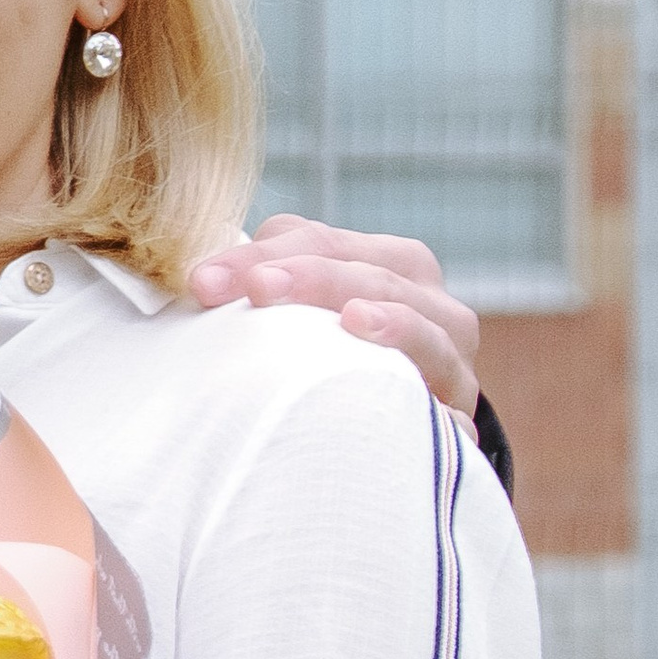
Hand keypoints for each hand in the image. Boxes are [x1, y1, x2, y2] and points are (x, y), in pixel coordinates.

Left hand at [187, 215, 480, 420]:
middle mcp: (429, 301)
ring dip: (392, 322)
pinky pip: (452, 411)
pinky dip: (441, 408)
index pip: (322, 242)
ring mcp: (451, 357)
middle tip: (256, 289)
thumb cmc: (333, 351)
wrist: (405, 416)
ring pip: (424, 331)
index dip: (262, 255)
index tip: (202, 282)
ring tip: (354, 319)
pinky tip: (424, 407)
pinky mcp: (459, 415)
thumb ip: (266, 279)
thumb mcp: (305, 305)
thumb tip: (198, 280)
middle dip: (311, 277)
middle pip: (371, 276)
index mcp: (389, 261)